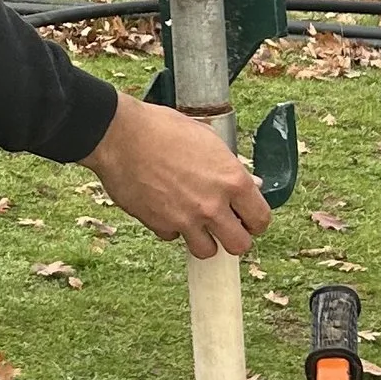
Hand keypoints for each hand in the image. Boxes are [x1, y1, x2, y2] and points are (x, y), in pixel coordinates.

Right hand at [85, 93, 271, 257]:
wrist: (119, 135)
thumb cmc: (162, 128)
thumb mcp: (207, 138)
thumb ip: (230, 167)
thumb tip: (250, 183)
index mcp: (232, 180)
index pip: (261, 219)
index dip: (254, 220)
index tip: (246, 217)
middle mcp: (213, 205)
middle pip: (240, 245)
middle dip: (234, 238)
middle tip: (223, 226)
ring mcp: (186, 219)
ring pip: (207, 251)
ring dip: (203, 239)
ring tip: (194, 222)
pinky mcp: (159, 225)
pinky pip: (173, 237)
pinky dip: (171, 228)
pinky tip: (164, 208)